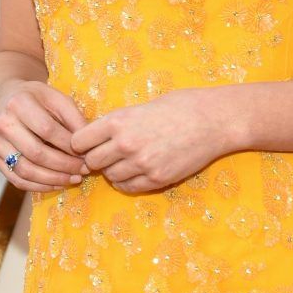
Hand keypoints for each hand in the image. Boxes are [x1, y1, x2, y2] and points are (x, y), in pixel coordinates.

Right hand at [0, 80, 89, 190]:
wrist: (6, 98)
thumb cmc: (36, 98)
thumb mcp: (56, 97)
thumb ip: (73, 117)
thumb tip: (88, 142)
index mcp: (19, 103)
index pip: (47, 129)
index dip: (68, 145)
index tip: (86, 153)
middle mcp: (3, 124)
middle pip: (35, 153)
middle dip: (63, 165)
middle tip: (83, 170)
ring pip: (25, 170)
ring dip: (53, 179)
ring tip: (74, 179)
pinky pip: (17, 180)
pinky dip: (39, 186)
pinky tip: (58, 184)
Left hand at [67, 88, 231, 193]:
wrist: (213, 120)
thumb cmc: (180, 105)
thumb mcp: (142, 106)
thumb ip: (120, 123)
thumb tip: (100, 137)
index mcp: (119, 120)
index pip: (80, 141)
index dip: (81, 143)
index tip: (88, 143)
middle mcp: (126, 144)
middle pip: (92, 161)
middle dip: (95, 158)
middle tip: (106, 153)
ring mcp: (141, 164)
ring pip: (110, 176)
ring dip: (113, 170)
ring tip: (127, 159)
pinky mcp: (156, 179)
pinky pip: (129, 187)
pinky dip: (128, 181)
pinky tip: (137, 170)